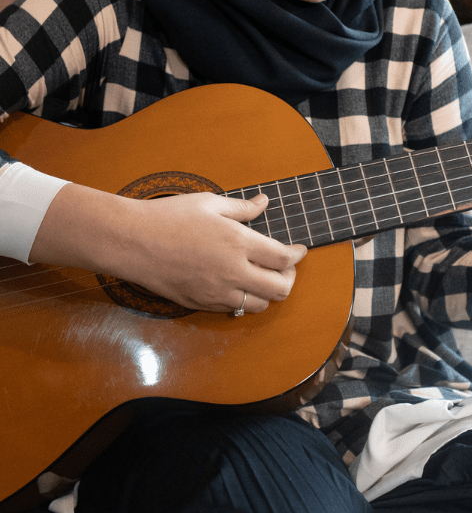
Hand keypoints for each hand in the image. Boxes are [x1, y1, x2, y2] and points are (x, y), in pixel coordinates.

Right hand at [31, 185, 307, 313]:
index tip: (299, 250)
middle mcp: (232, 272)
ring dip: (268, 293)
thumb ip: (242, 207)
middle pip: (280, 289)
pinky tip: (238, 285)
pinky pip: (233, 310)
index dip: (297, 256)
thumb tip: (264, 202)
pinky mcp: (200, 304)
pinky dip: (244, 301)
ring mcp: (216, 292)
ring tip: (263, 277)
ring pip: (259, 305)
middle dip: (289, 278)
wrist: (132, 242)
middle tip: (285, 267)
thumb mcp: (209, 203)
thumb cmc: (169, 217)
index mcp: (238, 243)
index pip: (283, 258)